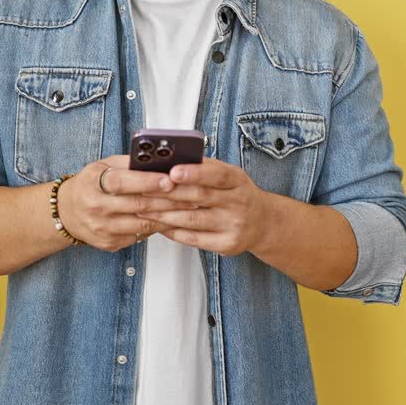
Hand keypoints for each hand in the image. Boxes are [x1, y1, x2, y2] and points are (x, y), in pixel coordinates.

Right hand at [57, 154, 203, 251]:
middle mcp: (96, 207)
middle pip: (137, 205)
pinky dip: (157, 227)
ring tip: (189, 208)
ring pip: (143, 224)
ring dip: (168, 216)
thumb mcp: (103, 166)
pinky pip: (139, 236)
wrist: (67, 212)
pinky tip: (172, 220)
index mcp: (93, 183)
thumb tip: (160, 159)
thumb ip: (128, 164)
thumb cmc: (91, 184)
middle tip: (192, 194)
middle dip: (168, 200)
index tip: (169, 180)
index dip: (146, 181)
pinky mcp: (109, 243)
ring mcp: (102, 228)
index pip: (122, 182)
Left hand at [134, 157, 271, 255]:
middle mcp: (238, 203)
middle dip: (168, 193)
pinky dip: (173, 231)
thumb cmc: (237, 194)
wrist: (262, 223)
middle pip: (199, 197)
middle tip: (143, 189)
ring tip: (143, 208)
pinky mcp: (227, 244)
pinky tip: (159, 225)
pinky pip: (194, 238)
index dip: (194, 173)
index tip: (172, 171)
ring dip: (164, 214)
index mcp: (238, 181)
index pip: (217, 174)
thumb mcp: (230, 176)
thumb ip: (205, 168)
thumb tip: (171, 160)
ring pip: (192, 220)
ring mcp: (233, 226)